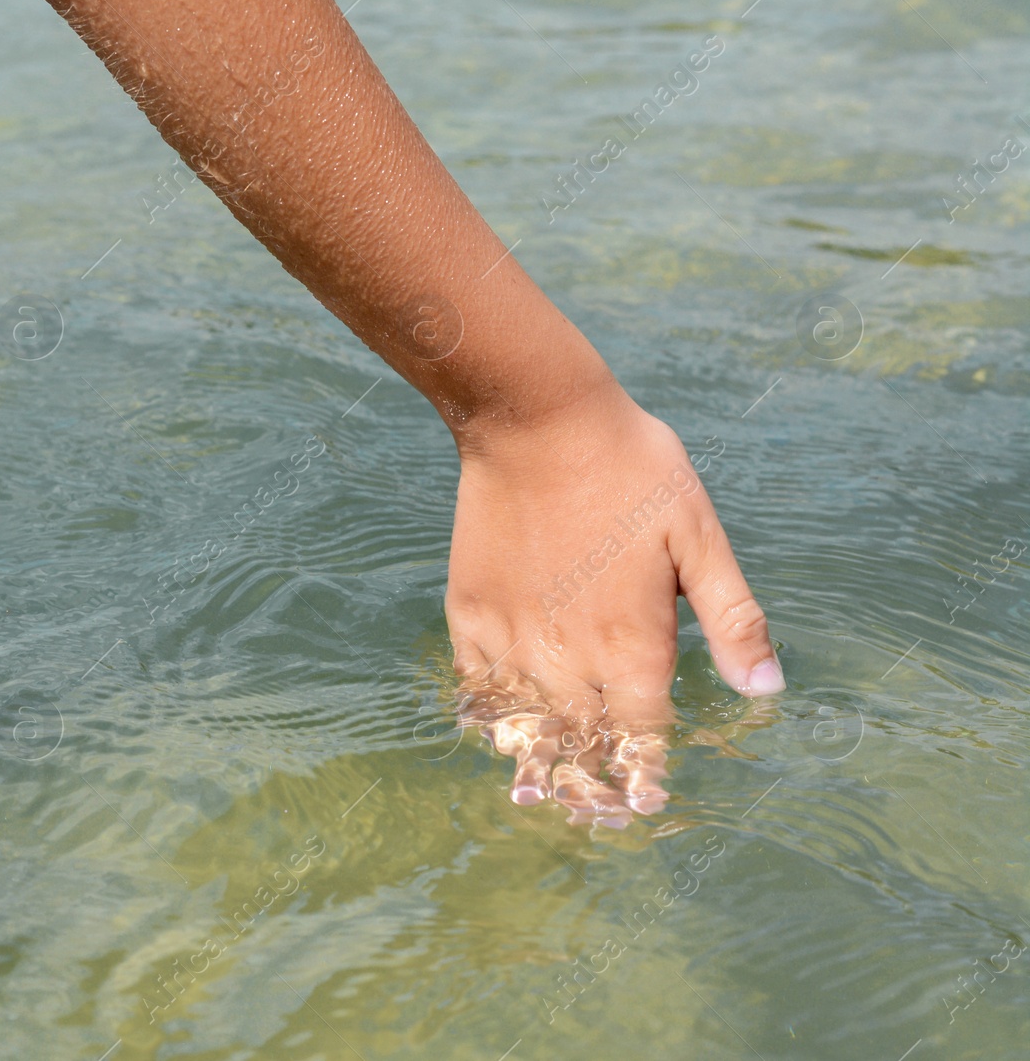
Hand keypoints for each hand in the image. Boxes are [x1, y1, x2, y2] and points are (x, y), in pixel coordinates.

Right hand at [446, 384, 781, 826]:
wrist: (537, 419)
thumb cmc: (632, 469)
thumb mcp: (700, 535)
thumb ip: (731, 617)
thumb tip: (766, 688)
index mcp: (634, 642)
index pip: (642, 736)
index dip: (644, 775)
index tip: (642, 807)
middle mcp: (570, 654)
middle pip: (580, 745)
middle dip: (588, 787)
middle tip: (591, 816)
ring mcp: (513, 636)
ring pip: (523, 725)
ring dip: (535, 764)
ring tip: (540, 794)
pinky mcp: (471, 612)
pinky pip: (475, 685)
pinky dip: (487, 716)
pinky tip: (494, 731)